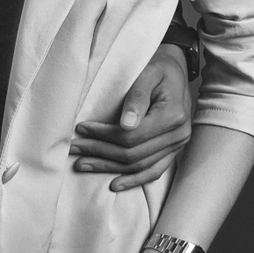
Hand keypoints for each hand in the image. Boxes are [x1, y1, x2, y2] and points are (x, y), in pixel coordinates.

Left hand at [69, 44, 191, 189]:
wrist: (175, 69)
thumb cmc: (158, 67)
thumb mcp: (147, 73)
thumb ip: (137, 97)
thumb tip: (125, 125)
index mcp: (173, 115)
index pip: (131, 136)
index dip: (103, 135)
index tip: (81, 129)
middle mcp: (179, 134)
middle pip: (133, 154)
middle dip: (100, 152)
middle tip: (74, 149)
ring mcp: (178, 145)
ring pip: (140, 166)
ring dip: (109, 167)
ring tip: (83, 164)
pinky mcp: (173, 150)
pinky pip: (154, 171)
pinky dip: (134, 179)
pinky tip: (114, 184)